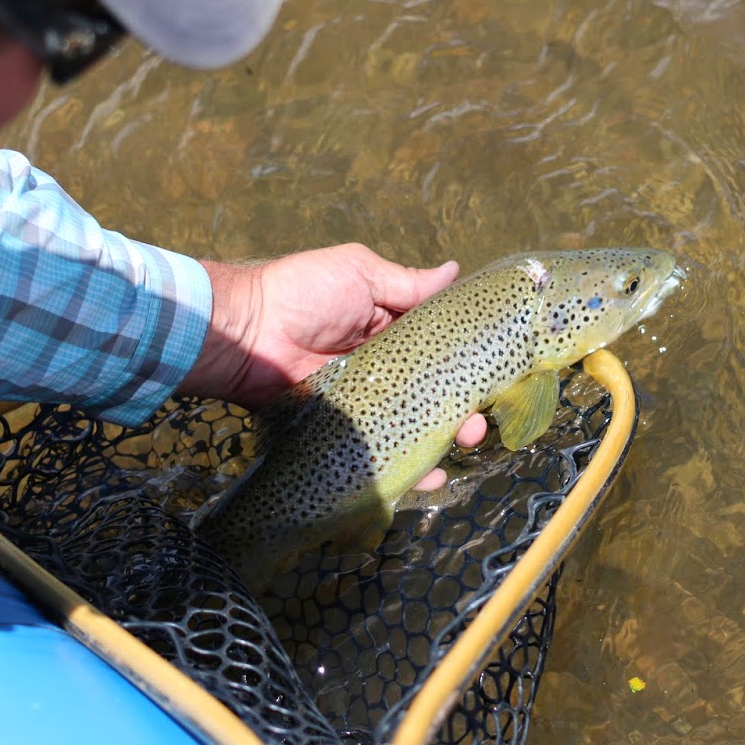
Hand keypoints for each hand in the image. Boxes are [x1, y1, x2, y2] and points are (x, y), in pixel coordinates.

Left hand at [178, 244, 485, 487]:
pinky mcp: (345, 430)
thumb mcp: (360, 273)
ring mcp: (365, 402)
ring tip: (465, 440)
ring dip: (444, 436)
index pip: (438, 347)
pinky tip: (432, 474)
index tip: (497, 371)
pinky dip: (408, 464)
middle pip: (433, 392)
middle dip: (463, 406)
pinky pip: (380, 448)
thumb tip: (455, 270)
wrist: (247, 332)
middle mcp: (383, 367)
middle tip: (480, 419)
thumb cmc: (303, 292)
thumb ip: (407, 284)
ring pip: (414, 423)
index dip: (467, 360)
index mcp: (389, 328)